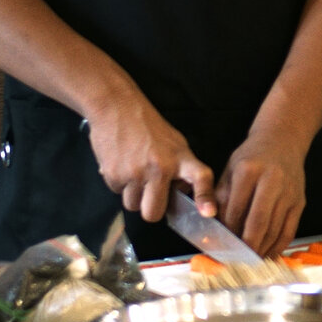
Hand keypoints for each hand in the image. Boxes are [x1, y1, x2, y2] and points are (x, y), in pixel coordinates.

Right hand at [85, 89, 215, 223]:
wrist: (117, 108)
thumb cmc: (148, 126)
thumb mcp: (175, 143)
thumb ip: (181, 169)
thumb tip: (181, 194)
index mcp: (180, 158)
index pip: (200, 178)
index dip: (205, 197)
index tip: (208, 213)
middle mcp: (160, 168)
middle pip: (153, 213)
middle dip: (150, 208)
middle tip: (150, 194)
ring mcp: (135, 173)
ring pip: (132, 206)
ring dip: (133, 196)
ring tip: (135, 172)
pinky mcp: (113, 175)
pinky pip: (116, 193)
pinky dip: (119, 184)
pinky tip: (122, 165)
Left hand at [217, 131, 309, 256]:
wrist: (283, 140)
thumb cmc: (251, 157)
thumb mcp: (229, 169)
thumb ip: (220, 197)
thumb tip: (213, 227)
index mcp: (248, 171)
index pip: (236, 209)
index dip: (227, 231)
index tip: (220, 246)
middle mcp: (271, 180)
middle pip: (258, 222)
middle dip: (246, 246)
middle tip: (235, 262)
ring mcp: (289, 191)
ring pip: (274, 229)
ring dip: (261, 250)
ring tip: (248, 262)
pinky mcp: (300, 201)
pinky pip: (289, 230)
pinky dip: (278, 246)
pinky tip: (267, 254)